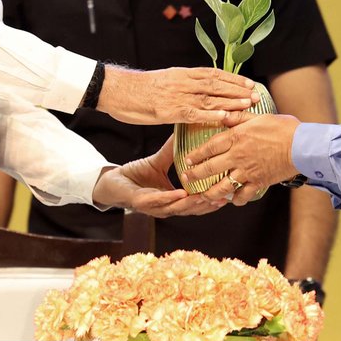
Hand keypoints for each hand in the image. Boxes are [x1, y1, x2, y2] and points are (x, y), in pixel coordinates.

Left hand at [91, 137, 228, 216]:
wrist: (111, 181)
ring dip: (192, 203)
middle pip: (191, 209)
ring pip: (177, 208)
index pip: (196, 202)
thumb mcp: (159, 161)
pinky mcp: (140, 203)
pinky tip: (180, 193)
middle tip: (224, 197)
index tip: (228, 191)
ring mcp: (154, 207)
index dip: (212, 198)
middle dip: (208, 204)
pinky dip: (169, 198)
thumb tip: (187, 130)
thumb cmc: (136, 175)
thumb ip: (173, 151)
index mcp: (173, 199)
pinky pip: (157, 201)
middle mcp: (166, 207)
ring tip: (207, 196)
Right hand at [96, 66, 257, 125]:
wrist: (116, 90)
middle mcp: (183, 82)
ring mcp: (178, 96)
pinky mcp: (170, 110)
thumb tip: (194, 90)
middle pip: (217, 84)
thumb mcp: (162, 80)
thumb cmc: (137, 89)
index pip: (213, 74)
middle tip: (256, 94)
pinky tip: (228, 119)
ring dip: (232, 101)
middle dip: (238, 89)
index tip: (248, 82)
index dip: (232, 78)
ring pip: (211, 97)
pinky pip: (197, 114)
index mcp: (181, 73)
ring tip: (249, 104)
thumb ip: (180, 84)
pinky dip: (214, 116)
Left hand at [182, 112, 301, 205]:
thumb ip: (238, 118)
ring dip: (211, 193)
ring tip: (204, 195)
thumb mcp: (258, 117)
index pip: (208, 147)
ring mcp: (247, 171)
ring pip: (222, 187)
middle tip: (187, 178)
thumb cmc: (282, 128)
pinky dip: (236, 199)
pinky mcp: (259, 182)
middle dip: (195, 175)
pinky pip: (243, 195)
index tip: (187, 160)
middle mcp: (237, 156)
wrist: (302, 146)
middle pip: (209, 168)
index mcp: (236, 137)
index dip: (195, 155)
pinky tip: (232, 199)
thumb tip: (223, 115)